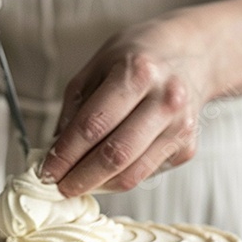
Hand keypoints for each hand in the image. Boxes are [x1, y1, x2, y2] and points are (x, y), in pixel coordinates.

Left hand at [41, 15, 213, 195]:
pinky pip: (145, 173)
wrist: (195, 54)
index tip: (46, 171)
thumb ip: (75, 108)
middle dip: (80, 178)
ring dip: (98, 186)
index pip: (92, 125)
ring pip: (131, 173)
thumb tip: (55, 151)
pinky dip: (120, 178)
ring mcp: (180, 126)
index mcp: (138, 73)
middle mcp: (164, 100)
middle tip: (59, 187)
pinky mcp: (187, 147)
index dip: (65, 155)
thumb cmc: (141, 57)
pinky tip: (105, 172)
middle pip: (114, 155)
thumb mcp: (99, 65)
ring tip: (78, 184)